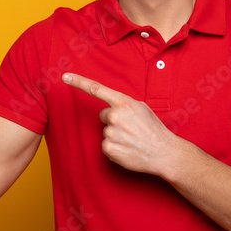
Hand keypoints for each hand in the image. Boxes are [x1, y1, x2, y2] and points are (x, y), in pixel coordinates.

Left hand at [62, 72, 182, 176]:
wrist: (164, 153)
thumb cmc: (154, 129)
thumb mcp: (142, 108)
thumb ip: (124, 104)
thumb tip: (112, 106)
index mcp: (123, 103)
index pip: (96, 89)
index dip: (79, 82)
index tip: (65, 77)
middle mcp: (115, 116)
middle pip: (103, 115)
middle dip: (114, 121)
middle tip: (131, 128)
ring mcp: (111, 133)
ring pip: (105, 131)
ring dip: (116, 135)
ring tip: (132, 140)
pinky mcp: (108, 148)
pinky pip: (105, 146)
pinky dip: (115, 148)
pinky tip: (128, 149)